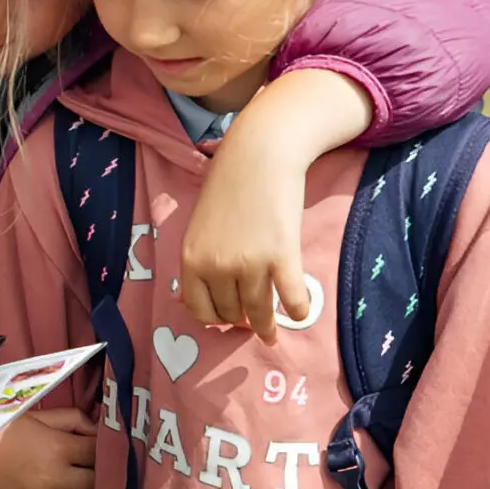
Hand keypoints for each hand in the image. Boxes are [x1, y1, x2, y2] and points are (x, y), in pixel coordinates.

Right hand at [0, 407, 95, 488]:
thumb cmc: (6, 427)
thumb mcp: (41, 414)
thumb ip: (73, 419)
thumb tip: (98, 432)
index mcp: (60, 447)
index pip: (98, 453)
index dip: (104, 450)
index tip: (100, 449)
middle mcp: (55, 476)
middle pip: (95, 484)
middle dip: (97, 476)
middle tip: (91, 471)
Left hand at [179, 136, 310, 343]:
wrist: (259, 155)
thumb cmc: (228, 185)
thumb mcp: (199, 225)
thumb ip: (200, 257)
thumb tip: (202, 293)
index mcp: (191, 258)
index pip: (200, 309)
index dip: (215, 319)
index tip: (227, 320)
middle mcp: (217, 266)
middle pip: (231, 312)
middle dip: (241, 320)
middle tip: (252, 321)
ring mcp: (250, 263)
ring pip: (259, 311)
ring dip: (267, 326)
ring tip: (272, 333)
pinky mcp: (282, 256)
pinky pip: (291, 299)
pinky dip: (297, 311)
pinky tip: (299, 313)